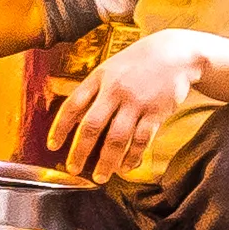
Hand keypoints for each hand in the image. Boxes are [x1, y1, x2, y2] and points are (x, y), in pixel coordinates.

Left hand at [48, 31, 209, 178]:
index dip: (60, 127)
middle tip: (74, 169)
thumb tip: (76, 118)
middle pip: (92, 126)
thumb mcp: (111, 68)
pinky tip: (126, 167)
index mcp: (99, 77)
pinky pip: (141, 140)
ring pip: (116, 138)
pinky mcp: (156, 112)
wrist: (176, 52)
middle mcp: (115, 90)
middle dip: (80, 151)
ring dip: (107, 161)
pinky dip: (132, 156)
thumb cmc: (139, 62)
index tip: (53, 146)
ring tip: (100, 177)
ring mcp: (136, 102)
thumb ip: (95, 90)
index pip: (73, 105)